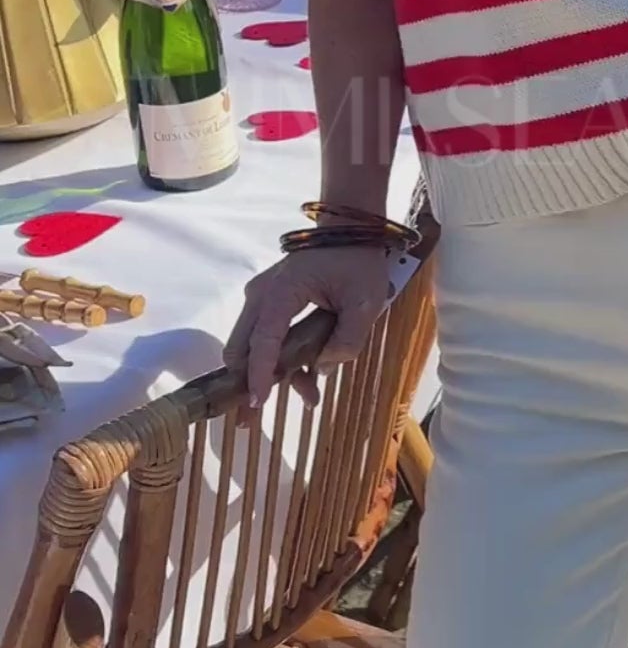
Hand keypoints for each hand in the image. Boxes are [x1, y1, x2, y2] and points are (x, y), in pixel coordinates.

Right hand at [223, 245, 390, 410]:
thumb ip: (346, 340)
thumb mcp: (365, 303)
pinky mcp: (270, 302)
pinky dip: (279, 358)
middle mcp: (261, 296)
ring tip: (311, 397)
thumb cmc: (358, 262)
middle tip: (255, 417)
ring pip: (252, 346)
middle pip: (241, 347)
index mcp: (281, 292)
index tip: (257, 402)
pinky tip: (309, 375)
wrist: (351, 230)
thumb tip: (323, 368)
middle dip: (249, 382)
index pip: (263, 341)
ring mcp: (262, 298)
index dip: (258, 374)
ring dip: (273, 373)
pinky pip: (265, 336)